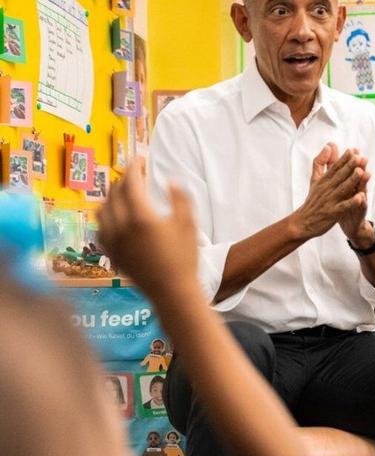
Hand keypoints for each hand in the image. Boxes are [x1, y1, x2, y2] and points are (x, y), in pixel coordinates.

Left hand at [97, 160, 198, 299]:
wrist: (172, 291)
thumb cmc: (184, 258)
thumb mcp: (189, 225)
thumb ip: (180, 198)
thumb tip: (171, 181)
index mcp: (141, 217)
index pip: (131, 183)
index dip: (134, 168)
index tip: (140, 160)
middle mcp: (122, 226)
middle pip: (115, 193)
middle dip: (124, 180)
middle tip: (134, 175)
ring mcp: (113, 240)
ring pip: (102, 209)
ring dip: (111, 196)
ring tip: (122, 193)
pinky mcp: (110, 252)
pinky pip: (100, 227)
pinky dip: (105, 216)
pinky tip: (114, 217)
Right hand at [292, 144, 368, 240]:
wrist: (302, 222)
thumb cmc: (312, 200)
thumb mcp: (315, 179)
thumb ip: (321, 163)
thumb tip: (328, 146)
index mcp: (324, 181)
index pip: (335, 167)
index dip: (344, 159)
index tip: (353, 150)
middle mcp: (327, 189)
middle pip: (339, 175)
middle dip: (349, 166)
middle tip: (359, 156)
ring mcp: (330, 200)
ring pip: (342, 189)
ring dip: (351, 180)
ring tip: (361, 172)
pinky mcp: (333, 213)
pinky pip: (343, 206)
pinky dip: (351, 202)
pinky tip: (360, 197)